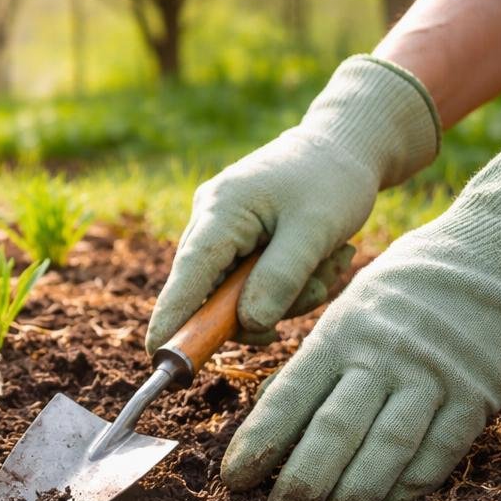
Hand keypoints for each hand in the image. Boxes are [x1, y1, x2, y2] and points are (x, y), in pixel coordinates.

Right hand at [147, 56, 438, 349]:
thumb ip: (280, 278)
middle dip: (264, 306)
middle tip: (318, 289)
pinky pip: (252, 280)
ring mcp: (222, 229)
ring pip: (238, 291)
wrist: (343, 145)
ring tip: (330, 265)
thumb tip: (249, 325)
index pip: (189, 274)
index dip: (173, 317)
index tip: (157, 355)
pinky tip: (322, 261)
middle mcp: (210, 220)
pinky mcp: (238, 237)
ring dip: (286, 294)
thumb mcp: (315, 230)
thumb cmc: (332, 179)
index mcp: (221, 211)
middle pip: (214, 291)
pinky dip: (288, 283)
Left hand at [223, 130, 500, 500]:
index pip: (292, 394)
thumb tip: (271, 425)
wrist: (492, 258)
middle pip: (336, 429)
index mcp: (342, 333)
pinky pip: (438, 452)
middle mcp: (384, 356)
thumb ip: (315, 367)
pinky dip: (408, 485)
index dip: (261, 441)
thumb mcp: (347, 312)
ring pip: (386, 448)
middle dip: (302, 481)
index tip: (233, 478)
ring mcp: (433, 377)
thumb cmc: (399, 295)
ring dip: (353, 495)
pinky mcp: (476, 396)